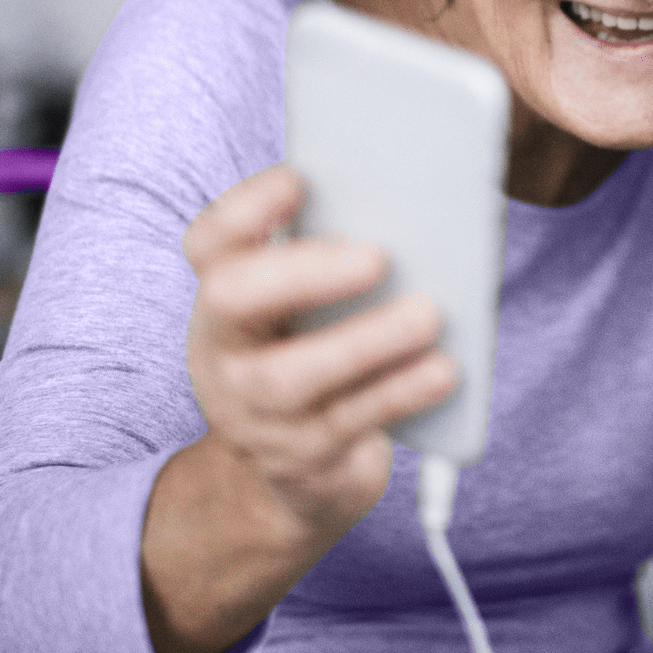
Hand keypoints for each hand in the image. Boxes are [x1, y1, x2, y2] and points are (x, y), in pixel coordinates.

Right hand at [180, 165, 456, 538]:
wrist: (300, 473)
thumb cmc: (320, 356)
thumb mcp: (312, 309)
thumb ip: (340, 258)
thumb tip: (417, 206)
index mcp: (226, 299)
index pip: (208, 242)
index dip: (245, 208)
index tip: (299, 180)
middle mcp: (223, 351)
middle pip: (231, 299)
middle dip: (304, 271)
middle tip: (378, 256)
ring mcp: (253, 413)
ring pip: (292, 377)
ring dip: (367, 341)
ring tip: (428, 314)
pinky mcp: (301, 459)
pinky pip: (348, 424)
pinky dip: (399, 393)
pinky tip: (443, 369)